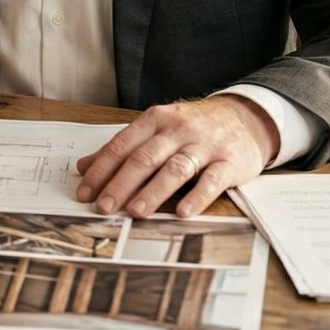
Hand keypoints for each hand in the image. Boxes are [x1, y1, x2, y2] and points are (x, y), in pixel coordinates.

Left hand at [73, 96, 278, 218]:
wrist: (246, 117)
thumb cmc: (193, 128)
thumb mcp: (157, 129)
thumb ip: (122, 148)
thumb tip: (83, 166)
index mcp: (155, 120)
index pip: (122, 146)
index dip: (101, 170)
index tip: (85, 193)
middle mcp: (178, 130)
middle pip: (144, 158)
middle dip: (121, 184)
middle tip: (103, 207)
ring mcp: (205, 145)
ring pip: (175, 169)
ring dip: (152, 192)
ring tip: (134, 212)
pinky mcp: (230, 162)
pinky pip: (212, 181)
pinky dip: (197, 197)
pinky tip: (182, 212)